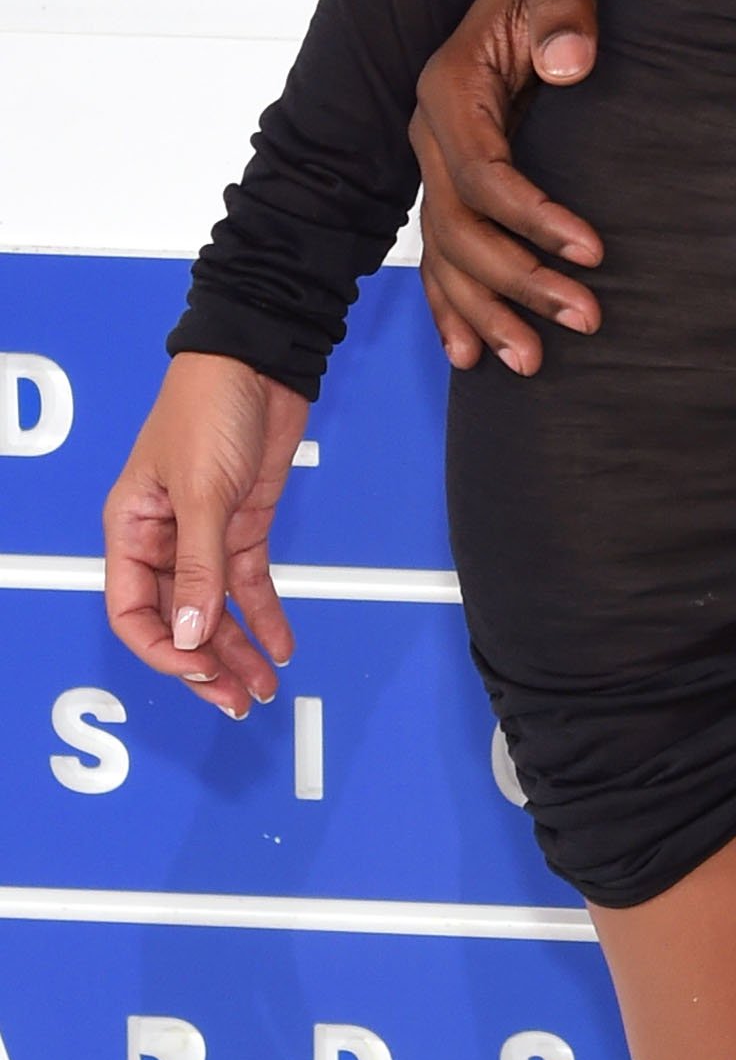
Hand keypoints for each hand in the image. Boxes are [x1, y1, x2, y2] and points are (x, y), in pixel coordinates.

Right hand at [104, 356, 307, 719]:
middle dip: (205, 665)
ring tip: (262, 688)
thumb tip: (187, 635)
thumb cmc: (209, 408)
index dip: (162, 651)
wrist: (259, 359)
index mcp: (132, 531)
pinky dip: (263, 616)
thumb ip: (196, 566)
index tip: (197, 673)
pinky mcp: (243, 523)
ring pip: (214, 609)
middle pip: (177, 621)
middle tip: (237, 700)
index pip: (132, 613)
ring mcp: (205, 534)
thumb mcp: (201, 491)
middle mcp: (164, 540)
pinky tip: (280, 645)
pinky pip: (247, 583)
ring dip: (236, 650)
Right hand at [411, 0, 611, 375]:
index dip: (534, 220)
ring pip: (447, 250)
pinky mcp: (458, 171)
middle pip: (461, 225)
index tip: (592, 251)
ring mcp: (440, 154)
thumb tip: (570, 63)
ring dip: (485, 310)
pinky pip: (443, 249)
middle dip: (518, 280)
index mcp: (452, 83)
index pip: (484, 174)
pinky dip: (452, 303)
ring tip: (532, 361)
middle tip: (584, 318)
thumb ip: (567, 9)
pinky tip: (469, 353)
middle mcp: (434, 127)